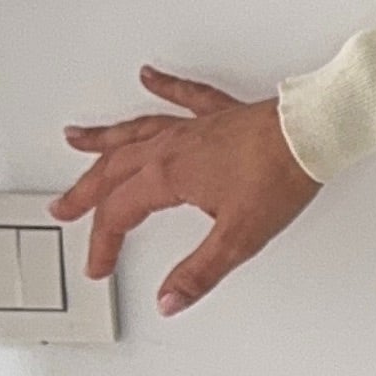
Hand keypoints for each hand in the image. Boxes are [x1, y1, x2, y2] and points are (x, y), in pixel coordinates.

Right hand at [50, 69, 319, 317]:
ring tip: (76, 139)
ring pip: (135, 131)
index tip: (98, 266)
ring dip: (102, 140)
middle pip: (113, 171)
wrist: (313, 134)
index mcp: (168, 176)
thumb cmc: (280, 175)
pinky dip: (162, 86)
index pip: (120, 215)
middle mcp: (173, 146)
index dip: (103, 244)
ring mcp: (194, 127)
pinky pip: (182, 95)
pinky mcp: (220, 114)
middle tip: (63, 208)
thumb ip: (200, 272)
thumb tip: (171, 300)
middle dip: (84, 193)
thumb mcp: (238, 238)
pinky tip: (149, 76)